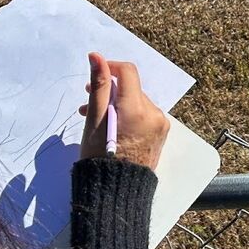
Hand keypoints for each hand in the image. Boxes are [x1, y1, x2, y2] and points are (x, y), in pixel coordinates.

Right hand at [79, 53, 169, 170]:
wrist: (116, 192)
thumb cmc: (100, 157)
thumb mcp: (94, 119)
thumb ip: (99, 85)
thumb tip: (96, 56)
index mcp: (137, 108)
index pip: (128, 72)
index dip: (110, 68)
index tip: (95, 76)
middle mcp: (154, 114)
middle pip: (132, 90)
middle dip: (110, 93)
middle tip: (87, 104)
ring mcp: (160, 126)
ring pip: (136, 104)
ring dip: (117, 106)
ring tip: (96, 119)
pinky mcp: (160, 136)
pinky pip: (144, 117)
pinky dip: (128, 117)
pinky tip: (113, 128)